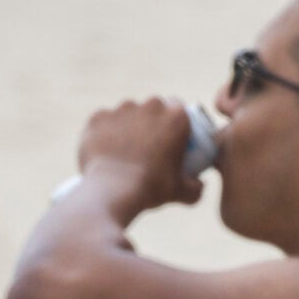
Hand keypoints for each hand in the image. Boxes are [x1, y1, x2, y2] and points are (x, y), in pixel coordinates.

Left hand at [76, 99, 203, 214]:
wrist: (113, 191)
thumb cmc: (151, 189)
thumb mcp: (181, 192)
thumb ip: (195, 188)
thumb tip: (199, 186)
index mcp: (176, 117)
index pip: (178, 108)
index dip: (174, 122)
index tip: (169, 137)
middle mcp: (150, 106)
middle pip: (153, 108)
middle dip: (151, 121)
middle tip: (147, 145)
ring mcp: (122, 109)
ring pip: (127, 113)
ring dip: (128, 125)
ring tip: (124, 150)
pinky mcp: (99, 117)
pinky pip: (103, 121)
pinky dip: (104, 132)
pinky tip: (105, 150)